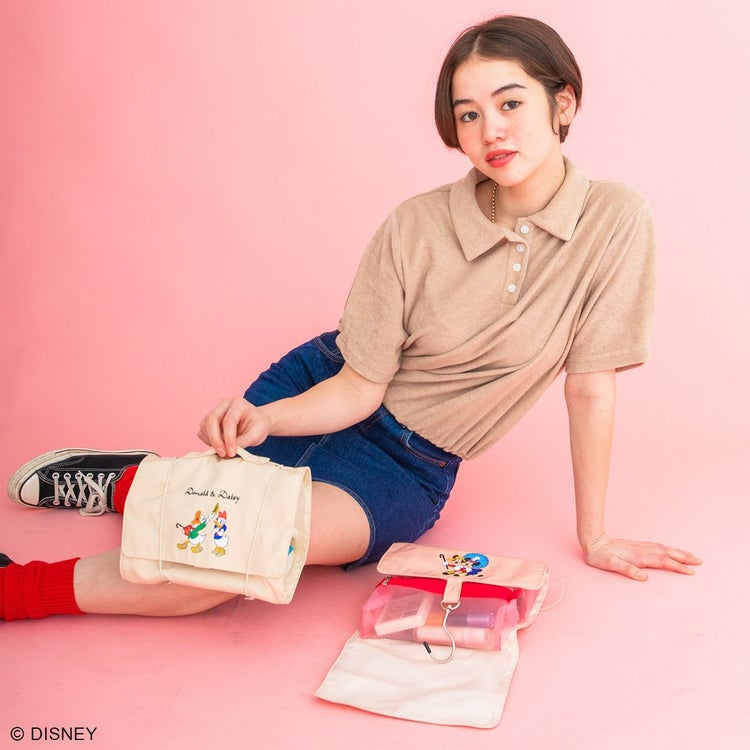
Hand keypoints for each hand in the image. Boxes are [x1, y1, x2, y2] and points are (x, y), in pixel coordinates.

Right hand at [198, 397, 271, 456]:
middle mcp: (224, 404)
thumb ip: (242, 442)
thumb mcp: (257, 435)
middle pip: (211, 420)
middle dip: (215, 440)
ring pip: (205, 426)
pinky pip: (202, 432)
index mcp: (238, 403)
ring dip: (211, 441)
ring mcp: (215, 411)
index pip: (229, 421)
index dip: (229, 438)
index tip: (232, 452)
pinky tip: (220, 445)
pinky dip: (208, 441)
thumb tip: (227, 452)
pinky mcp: (209, 421)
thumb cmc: (258, 426)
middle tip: (223, 454)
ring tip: (224, 450)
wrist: (257, 423)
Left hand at [583, 534, 701, 580]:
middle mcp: (642, 550)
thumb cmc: (599, 556)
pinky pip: (657, 546)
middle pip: (667, 553)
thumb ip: (626, 570)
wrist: (592, 540)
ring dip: (678, 552)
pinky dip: (668, 548)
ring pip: (663, 549)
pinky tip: (671, 549)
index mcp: (638, 557)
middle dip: (683, 558)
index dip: (677, 567)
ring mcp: (640, 547)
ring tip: (691, 555)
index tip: (690, 571)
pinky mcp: (637, 545)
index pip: (662, 562)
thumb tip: (644, 577)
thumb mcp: (610, 565)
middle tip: (699, 561)